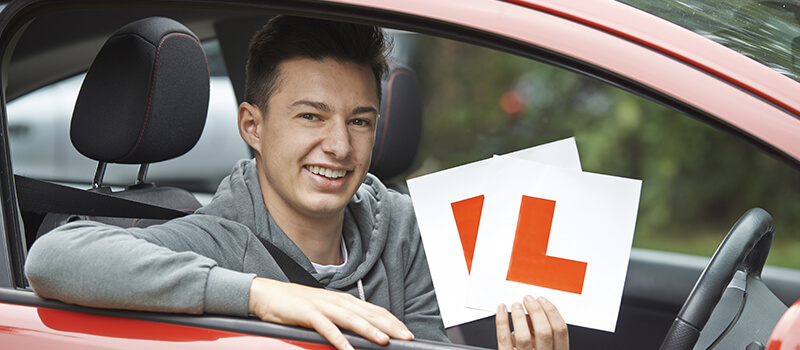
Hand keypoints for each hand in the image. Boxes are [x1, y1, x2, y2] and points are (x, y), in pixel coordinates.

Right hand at [248, 277, 413, 349]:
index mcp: (342, 300)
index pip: (373, 310)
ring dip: (369, 330)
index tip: (406, 331)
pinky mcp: (307, 313)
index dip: (391, 320)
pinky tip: (347, 349)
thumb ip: (342, 319)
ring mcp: (322, 306)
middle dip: (389, 326)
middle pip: (368, 313)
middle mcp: (336, 301)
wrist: (267, 294)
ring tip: (383, 341)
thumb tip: (361, 330)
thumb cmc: (295, 304)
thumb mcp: (324, 310)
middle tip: (406, 337)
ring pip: (351, 319)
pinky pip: (326, 328)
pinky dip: (338, 339)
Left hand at [495, 295, 568, 349]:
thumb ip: (541, 332)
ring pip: (523, 336)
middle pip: (544, 331)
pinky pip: (503, 339)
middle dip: (536, 310)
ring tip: (516, 305)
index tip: (542, 300)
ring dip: (519, 316)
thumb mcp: (543, 346)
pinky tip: (502, 310)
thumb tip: (533, 311)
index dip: (551, 311)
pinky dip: (502, 321)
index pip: (560, 330)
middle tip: (528, 299)